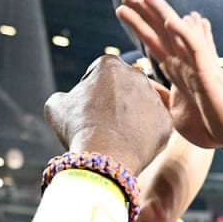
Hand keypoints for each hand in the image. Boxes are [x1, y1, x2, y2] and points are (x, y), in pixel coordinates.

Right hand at [44, 54, 170, 172]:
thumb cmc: (78, 128)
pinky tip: (128, 145)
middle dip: (113, 100)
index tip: (84, 106)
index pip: (98, 72)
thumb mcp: (56, 106)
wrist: (106, 156)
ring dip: (129, 117)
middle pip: (122, 86)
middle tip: (99, 122)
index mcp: (109, 65)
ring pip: (140, 105)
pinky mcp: (166, 121)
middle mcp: (137, 75)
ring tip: (113, 137)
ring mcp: (155, 98)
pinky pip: (153, 126)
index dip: (88, 89)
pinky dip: (142, 135)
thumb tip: (68, 101)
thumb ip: (63, 97)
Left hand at [115, 0, 222, 149]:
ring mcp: (196, 66)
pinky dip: (185, 34)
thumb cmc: (207, 124)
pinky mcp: (209, 75)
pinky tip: (172, 21)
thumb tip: (141, 88)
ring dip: (163, 13)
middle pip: (162, 31)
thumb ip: (159, 97)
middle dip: (145, 12)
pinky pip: (196, 49)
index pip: (153, 41)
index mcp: (176, 69)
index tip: (122, 9)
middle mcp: (185, 62)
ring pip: (179, 34)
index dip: (139, 24)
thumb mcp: (173, 111)